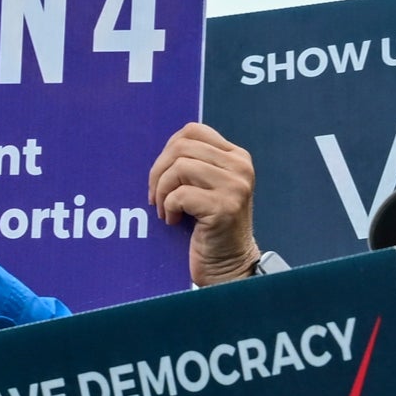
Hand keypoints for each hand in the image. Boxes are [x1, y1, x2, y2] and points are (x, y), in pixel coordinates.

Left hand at [151, 123, 262, 284]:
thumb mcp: (208, 186)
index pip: (193, 131)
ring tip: (164, 209)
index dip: (168, 149)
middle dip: (158, 171)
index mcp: (237, 157)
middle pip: (181, 147)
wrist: (228, 265)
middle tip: (155, 195)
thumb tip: (163, 149)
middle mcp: (240, 168)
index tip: (162, 174)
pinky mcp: (224, 207)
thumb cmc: (210, 227)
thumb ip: (195, 163)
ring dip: (162, 191)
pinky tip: (174, 221)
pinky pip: (180, 195)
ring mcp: (235, 187)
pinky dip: (168, 208)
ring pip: (179, 168)